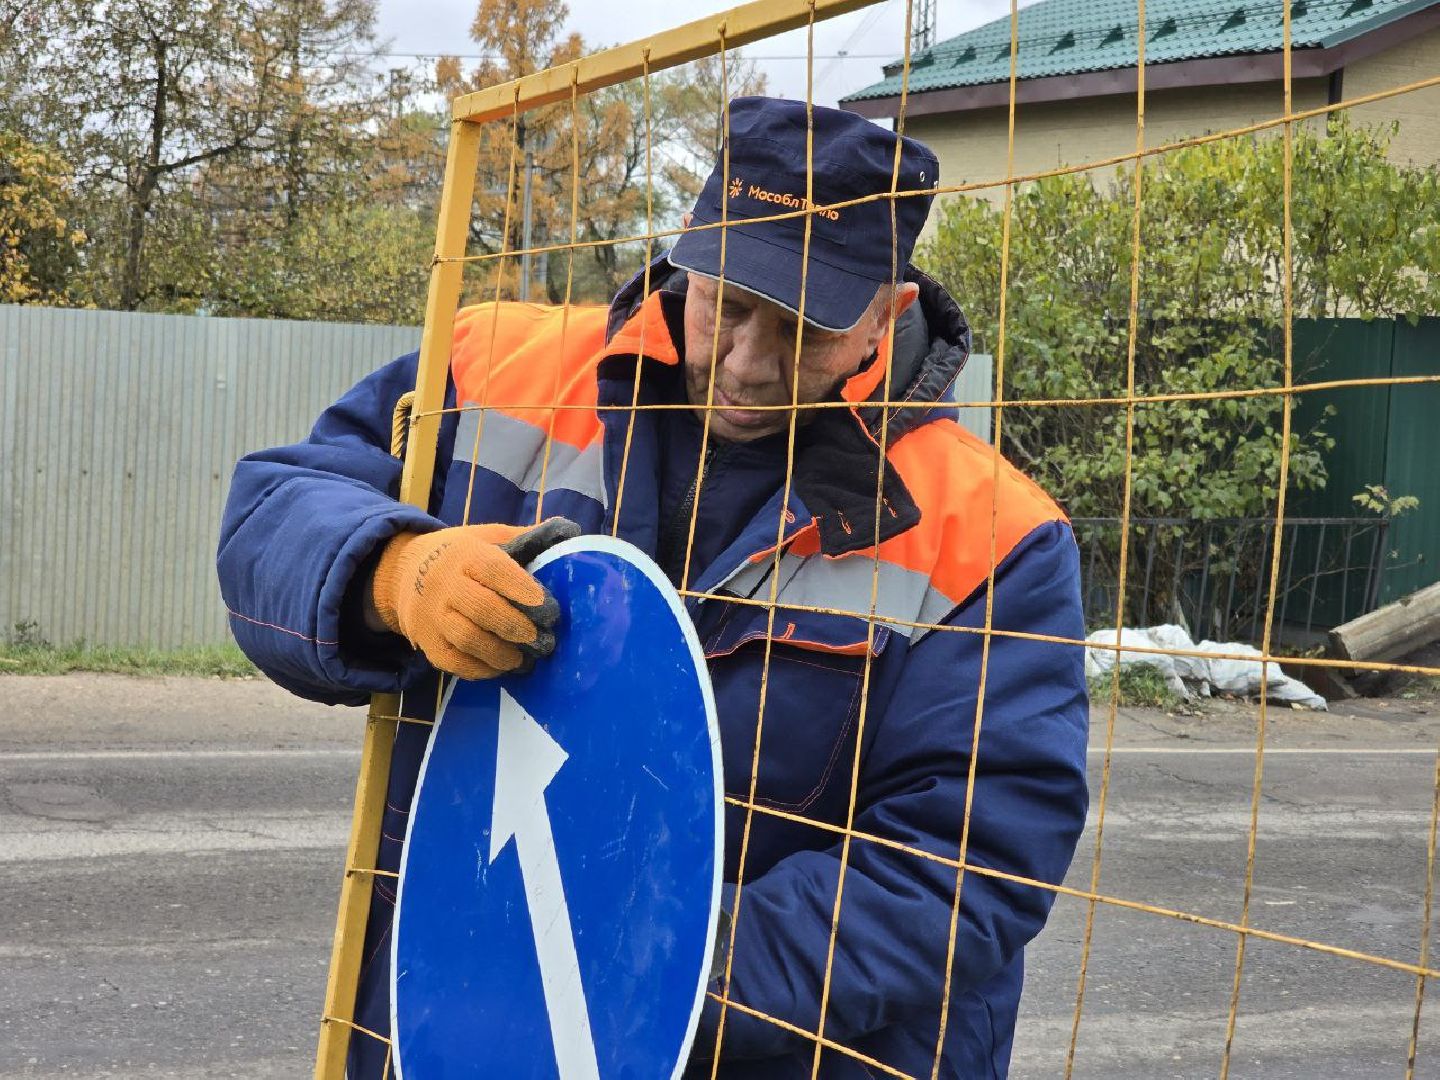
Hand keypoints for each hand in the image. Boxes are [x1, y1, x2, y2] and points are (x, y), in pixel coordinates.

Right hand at [369, 517, 580, 679]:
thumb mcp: (487, 537)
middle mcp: (445, 584)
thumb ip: (523, 538)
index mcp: (465, 554)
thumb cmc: (460, 555)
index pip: (492, 569)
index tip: (546, 606)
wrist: (404, 573)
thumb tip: (569, 532)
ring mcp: (432, 616)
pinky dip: (479, 669)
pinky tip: (500, 668)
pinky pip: (452, 661)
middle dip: (515, 626)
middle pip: (481, 608)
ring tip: (524, 660)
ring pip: (466, 638)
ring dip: (500, 653)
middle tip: (542, 639)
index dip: (520, 588)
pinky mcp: (427, 642)